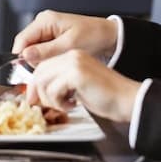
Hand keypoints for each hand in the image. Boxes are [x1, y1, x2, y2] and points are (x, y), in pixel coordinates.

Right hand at [11, 10, 118, 64]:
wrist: (108, 35)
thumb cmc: (93, 36)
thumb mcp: (69, 45)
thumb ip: (46, 51)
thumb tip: (25, 55)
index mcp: (45, 20)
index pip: (22, 39)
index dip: (21, 56)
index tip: (26, 73)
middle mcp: (42, 23)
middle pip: (26, 46)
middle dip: (33, 60)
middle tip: (49, 70)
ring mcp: (46, 30)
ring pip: (33, 50)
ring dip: (41, 61)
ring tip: (56, 67)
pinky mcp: (51, 37)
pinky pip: (42, 50)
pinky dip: (47, 59)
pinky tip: (58, 64)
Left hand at [25, 50, 139, 122]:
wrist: (127, 99)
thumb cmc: (105, 96)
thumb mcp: (76, 86)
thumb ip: (58, 83)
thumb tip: (35, 93)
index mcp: (71, 55)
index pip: (42, 66)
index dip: (35, 84)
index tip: (33, 99)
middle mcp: (71, 55)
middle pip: (39, 72)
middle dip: (38, 93)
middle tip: (47, 106)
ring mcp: (73, 62)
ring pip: (43, 81)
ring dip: (50, 99)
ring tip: (65, 105)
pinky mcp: (77, 74)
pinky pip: (53, 89)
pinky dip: (59, 102)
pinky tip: (72, 105)